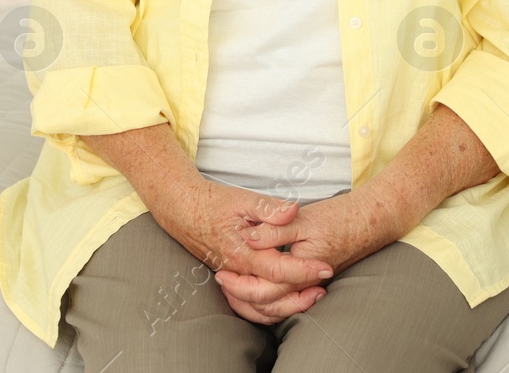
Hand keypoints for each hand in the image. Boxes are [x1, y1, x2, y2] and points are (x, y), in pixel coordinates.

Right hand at [146, 176, 333, 322]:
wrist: (183, 210)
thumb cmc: (213, 202)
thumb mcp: (242, 198)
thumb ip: (269, 207)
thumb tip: (293, 210)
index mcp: (242, 251)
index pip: (278, 269)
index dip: (304, 271)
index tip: (325, 268)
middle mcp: (236, 270)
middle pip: (272, 295)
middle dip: (301, 295)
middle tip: (324, 286)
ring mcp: (232, 278)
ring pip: (260, 306)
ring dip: (288, 306)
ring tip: (311, 296)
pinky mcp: (229, 279)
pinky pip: (247, 306)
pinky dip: (268, 311)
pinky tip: (286, 302)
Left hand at [214, 189, 405, 323]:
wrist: (371, 220)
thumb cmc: (339, 217)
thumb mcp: (303, 219)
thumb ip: (274, 230)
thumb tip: (248, 238)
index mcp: (302, 269)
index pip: (265, 288)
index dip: (240, 283)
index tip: (221, 272)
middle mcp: (307, 283)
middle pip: (269, 303)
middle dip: (242, 296)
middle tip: (221, 281)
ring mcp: (311, 283)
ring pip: (279, 306)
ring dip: (254, 301)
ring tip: (233, 288)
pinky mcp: (313, 278)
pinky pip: (288, 298)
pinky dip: (270, 298)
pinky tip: (259, 286)